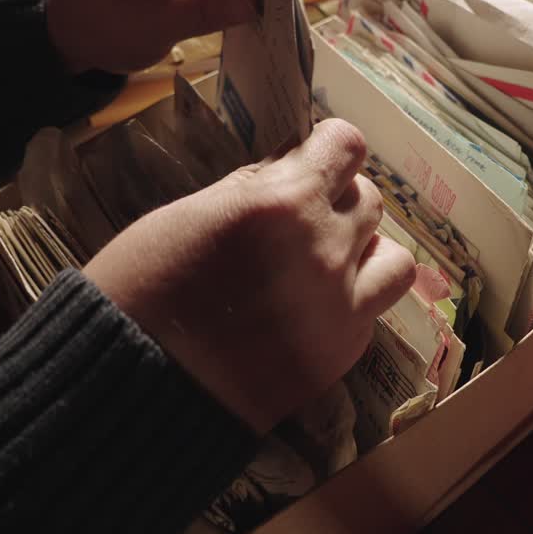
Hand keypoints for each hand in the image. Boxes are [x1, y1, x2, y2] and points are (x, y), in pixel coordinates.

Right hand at [83, 120, 416, 433]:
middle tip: (301, 219)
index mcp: (283, 203)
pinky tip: (310, 310)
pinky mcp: (342, 352)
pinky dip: (352, 302)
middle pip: (369, 200)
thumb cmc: (143, 288)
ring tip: (327, 264)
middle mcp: (325, 249)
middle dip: (338, 200)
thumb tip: (294, 158)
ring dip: (365, 253)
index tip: (310, 160)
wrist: (138, 388)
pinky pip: (373, 310)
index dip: (328, 149)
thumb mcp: (189, 214)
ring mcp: (340, 305)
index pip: (347, 145)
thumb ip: (254, 183)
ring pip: (394, 259)